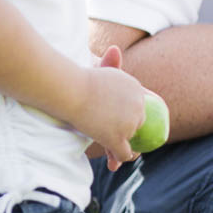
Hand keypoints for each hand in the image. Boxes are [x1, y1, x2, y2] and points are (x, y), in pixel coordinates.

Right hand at [73, 45, 147, 169]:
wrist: (69, 87)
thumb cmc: (78, 76)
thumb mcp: (98, 68)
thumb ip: (109, 63)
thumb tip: (114, 49)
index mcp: (137, 88)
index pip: (144, 106)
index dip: (137, 117)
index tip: (131, 125)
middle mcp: (139, 105)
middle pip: (140, 124)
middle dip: (130, 132)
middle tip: (118, 141)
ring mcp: (130, 122)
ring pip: (131, 139)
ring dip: (123, 147)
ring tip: (114, 155)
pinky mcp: (118, 137)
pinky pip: (125, 153)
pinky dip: (120, 158)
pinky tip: (114, 163)